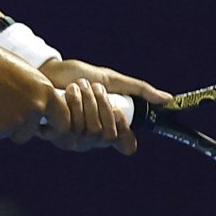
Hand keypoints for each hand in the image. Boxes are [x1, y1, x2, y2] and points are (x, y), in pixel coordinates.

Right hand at [0, 44, 71, 143]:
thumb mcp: (24, 74)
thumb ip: (34, 93)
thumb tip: (35, 110)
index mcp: (45, 93)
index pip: (62, 122)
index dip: (52, 125)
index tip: (42, 125)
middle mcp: (35, 109)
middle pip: (30, 131)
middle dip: (20, 127)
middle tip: (4, 112)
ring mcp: (17, 121)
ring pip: (11, 133)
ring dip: (2, 125)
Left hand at [37, 59, 172, 154]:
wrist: (47, 70)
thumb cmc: (77, 76)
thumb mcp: (111, 79)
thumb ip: (138, 89)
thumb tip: (168, 99)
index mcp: (106, 128)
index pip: (125, 145)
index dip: (125, 132)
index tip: (120, 112)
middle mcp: (91, 139)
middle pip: (109, 134)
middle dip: (102, 105)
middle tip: (94, 87)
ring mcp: (73, 140)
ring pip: (93, 131)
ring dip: (87, 102)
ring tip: (77, 86)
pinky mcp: (56, 135)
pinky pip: (73, 129)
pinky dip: (73, 104)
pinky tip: (65, 93)